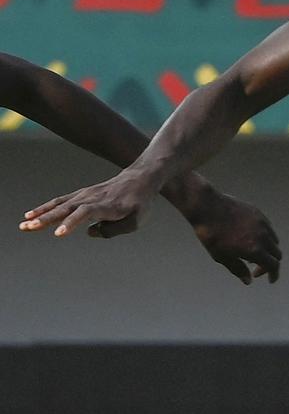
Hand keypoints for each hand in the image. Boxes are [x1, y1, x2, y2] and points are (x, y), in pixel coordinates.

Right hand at [20, 169, 158, 237]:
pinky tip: (31, 215)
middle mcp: (93, 198)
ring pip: (60, 205)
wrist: (140, 178)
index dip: (72, 223)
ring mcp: (85, 195)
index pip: (87, 213)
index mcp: (108, 205)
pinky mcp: (81, 195)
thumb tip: (89, 232)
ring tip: (24, 225)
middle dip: (47, 219)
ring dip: (41, 215)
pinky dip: (45, 208)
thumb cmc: (139, 203)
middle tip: (28, 228)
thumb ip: (113, 230)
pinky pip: (60, 202)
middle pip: (67, 209)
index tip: (58, 234)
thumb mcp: (135, 221)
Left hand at [185, 191, 280, 284]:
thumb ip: (237, 269)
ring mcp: (262, 224)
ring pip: (274, 241)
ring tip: (251, 251)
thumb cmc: (211, 234)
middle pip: (277, 254)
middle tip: (255, 268)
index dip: (273, 275)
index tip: (270, 280)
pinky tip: (250, 237)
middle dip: (269, 264)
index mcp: (254, 250)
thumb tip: (248, 280)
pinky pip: (268, 229)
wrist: (207, 207)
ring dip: (268, 250)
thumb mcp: (221, 257)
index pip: (273, 266)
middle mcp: (263, 237)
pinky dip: (265, 237)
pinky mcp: (259, 214)